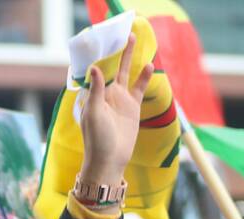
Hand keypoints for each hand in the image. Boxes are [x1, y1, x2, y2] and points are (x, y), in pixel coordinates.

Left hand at [79, 33, 154, 189]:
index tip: (104, 42)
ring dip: (130, 60)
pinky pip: (139, 88)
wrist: (110, 159)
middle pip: (114, 68)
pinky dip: (144, 77)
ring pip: (127, 74)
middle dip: (117, 53)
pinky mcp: (132, 108)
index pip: (97, 71)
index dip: (101, 57)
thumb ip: (96, 90)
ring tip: (134, 41)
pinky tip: (149, 66)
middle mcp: (106, 95)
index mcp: (94, 95)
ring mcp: (120, 100)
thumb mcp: (94, 112)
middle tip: (124, 35)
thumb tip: (95, 67)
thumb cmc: (96, 138)